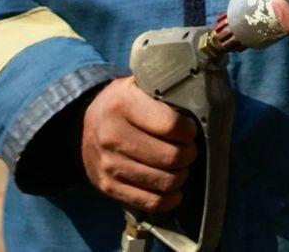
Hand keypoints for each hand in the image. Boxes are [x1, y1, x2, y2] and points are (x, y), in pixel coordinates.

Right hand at [80, 77, 196, 213]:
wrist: (88, 123)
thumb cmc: (126, 102)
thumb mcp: (140, 85)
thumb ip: (165, 88)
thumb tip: (200, 98)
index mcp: (122, 104)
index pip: (171, 125)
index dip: (189, 130)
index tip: (191, 130)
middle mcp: (111, 135)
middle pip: (170, 157)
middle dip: (189, 155)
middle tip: (189, 150)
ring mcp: (108, 164)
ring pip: (164, 182)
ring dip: (181, 176)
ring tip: (181, 166)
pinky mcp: (107, 186)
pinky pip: (148, 202)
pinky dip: (168, 200)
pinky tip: (175, 191)